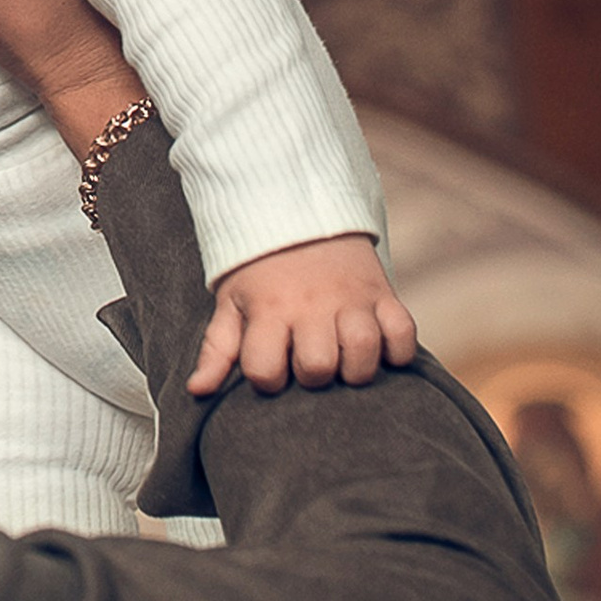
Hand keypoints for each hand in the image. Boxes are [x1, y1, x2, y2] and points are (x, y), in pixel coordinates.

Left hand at [191, 232, 417, 395]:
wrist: (299, 208)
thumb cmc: (260, 268)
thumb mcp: (232, 301)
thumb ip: (217, 349)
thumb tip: (197, 391)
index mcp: (269, 309)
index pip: (265, 370)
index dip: (266, 379)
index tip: (270, 367)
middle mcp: (311, 304)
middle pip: (318, 366)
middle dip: (314, 376)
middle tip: (310, 361)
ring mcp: (351, 298)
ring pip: (363, 351)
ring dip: (356, 369)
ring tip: (344, 360)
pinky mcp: (383, 293)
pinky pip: (403, 333)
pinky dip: (398, 350)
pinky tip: (380, 349)